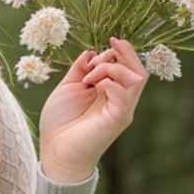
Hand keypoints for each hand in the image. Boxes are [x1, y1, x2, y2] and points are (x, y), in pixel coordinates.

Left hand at [39, 36, 149, 180]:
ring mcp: (120, 109)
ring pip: (137, 78)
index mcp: (108, 92)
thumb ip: (79, 70)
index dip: (120, 51)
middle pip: (138, 70)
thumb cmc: (59, 123)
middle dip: (125, 53)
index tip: (106, 42)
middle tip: (108, 47)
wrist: (55, 150)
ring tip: (90, 75)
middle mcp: (118, 99)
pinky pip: (124, 95)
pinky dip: (110, 82)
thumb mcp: (67, 88)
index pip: (127, 66)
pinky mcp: (117, 118)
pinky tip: (94, 85)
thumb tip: (90, 52)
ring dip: (113, 68)